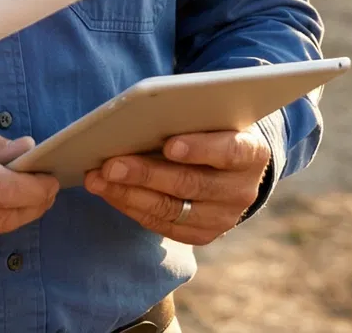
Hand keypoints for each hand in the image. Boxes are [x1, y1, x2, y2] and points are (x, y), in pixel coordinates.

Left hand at [83, 127, 269, 245]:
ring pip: (172, 209)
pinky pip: (163, 225)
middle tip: (110, 165)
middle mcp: (242, 190)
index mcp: (253, 152)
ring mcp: (224, 217)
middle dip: (145, 174)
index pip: (230, 151)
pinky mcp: (204, 234)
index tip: (169, 144)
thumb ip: (189, 117)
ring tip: (98, 179)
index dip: (200, 149)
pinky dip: (133, 208)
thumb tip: (139, 119)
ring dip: (129, 194)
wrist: (233, 165)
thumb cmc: (213, 128)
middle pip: (190, 184)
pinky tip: (110, 193)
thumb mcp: (212, 117)